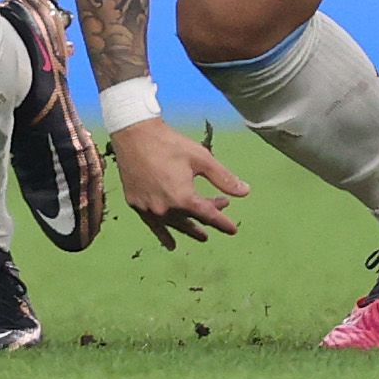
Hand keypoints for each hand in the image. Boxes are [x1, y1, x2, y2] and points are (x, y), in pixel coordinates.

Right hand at [109, 117, 252, 240]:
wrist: (134, 134)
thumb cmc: (170, 143)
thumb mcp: (201, 158)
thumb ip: (223, 178)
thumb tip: (245, 192)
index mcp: (184, 198)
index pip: (209, 216)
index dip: (223, 223)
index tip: (233, 230)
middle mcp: (166, 209)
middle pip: (192, 219)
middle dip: (207, 219)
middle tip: (217, 220)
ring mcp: (149, 209)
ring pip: (174, 224)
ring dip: (189, 229)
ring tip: (200, 236)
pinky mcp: (136, 204)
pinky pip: (153, 225)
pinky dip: (163, 234)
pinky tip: (170, 244)